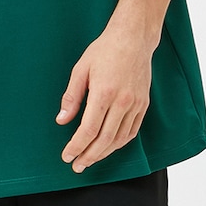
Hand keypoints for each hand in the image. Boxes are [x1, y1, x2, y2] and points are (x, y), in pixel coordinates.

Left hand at [56, 24, 152, 171]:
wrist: (133, 38)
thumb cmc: (104, 50)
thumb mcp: (81, 69)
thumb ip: (71, 97)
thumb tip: (62, 120)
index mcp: (104, 93)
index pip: (89, 129)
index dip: (77, 146)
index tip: (67, 155)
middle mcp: (122, 101)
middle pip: (105, 139)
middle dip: (89, 156)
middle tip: (77, 166)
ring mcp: (135, 104)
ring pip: (120, 138)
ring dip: (104, 153)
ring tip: (90, 159)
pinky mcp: (144, 104)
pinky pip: (132, 131)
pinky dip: (120, 143)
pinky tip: (109, 147)